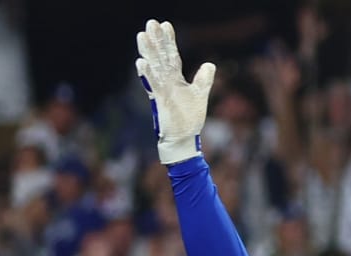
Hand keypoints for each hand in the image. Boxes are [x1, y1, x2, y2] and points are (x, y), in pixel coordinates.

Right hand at [136, 20, 215, 162]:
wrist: (183, 138)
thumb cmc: (189, 118)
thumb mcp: (200, 96)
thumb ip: (204, 80)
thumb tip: (210, 64)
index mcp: (175, 79)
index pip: (172, 55)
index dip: (169, 41)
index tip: (165, 24)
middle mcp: (166, 82)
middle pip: (160, 57)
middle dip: (156, 40)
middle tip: (150, 23)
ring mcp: (162, 90)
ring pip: (153, 67)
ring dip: (148, 52)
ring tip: (142, 35)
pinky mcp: (159, 101)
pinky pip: (152, 85)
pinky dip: (147, 74)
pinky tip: (141, 61)